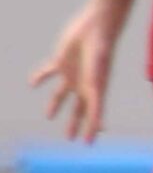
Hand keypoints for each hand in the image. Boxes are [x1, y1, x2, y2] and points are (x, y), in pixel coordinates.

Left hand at [28, 6, 117, 142]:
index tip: (88, 143)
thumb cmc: (101, 55)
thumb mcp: (98, 83)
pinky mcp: (60, 61)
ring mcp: (71, 74)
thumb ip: (98, 106)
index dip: (90, 130)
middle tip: (69, 138)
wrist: (97, 29)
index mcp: (95, 91)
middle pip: (77, 109)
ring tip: (49, 116)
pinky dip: (40, 78)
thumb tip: (100, 127)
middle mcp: (83, 85)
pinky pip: (48, 72)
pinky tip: (32, 84)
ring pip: (61, 94)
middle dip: (74, 123)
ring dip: (55, 105)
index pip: (92, 116)